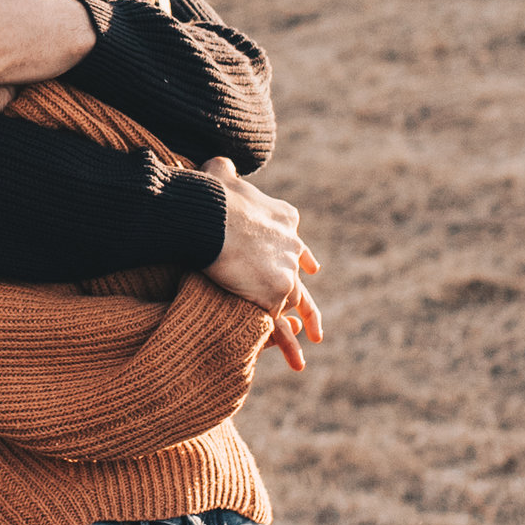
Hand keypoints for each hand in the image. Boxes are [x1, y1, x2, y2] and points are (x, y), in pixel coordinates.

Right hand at [201, 155, 323, 371]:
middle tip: (315, 322)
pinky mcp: (272, 296)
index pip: (297, 242)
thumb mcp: (220, 172)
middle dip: (308, 302)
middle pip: (301, 279)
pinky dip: (288, 346)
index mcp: (284, 218)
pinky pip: (279, 326)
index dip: (303, 257)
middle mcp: (292, 247)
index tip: (311, 269)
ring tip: (309, 346)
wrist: (210, 216)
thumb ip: (224, 170)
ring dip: (306, 327)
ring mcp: (285, 273)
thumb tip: (217, 163)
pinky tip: (297, 361)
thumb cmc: (210, 194)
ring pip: (297, 306)